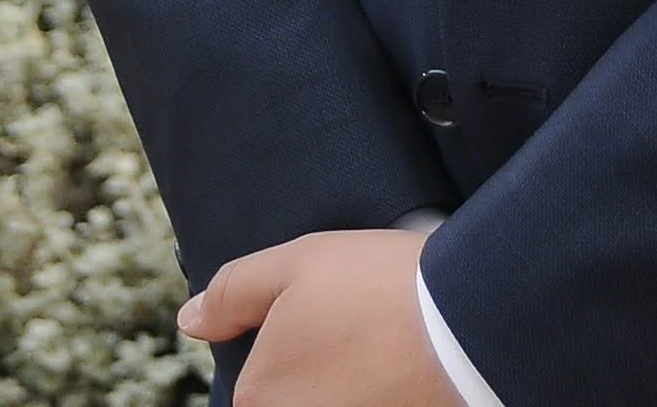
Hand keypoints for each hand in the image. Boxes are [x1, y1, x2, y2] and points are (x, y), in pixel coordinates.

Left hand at [179, 227, 460, 406]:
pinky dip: (374, 394)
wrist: (466, 320)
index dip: (282, 348)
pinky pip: (364, 406)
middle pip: (289, 398)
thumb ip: (232, 293)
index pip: (251, 386)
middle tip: (354, 336)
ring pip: (328, 400)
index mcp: (258, 398)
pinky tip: (397, 371)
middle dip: (314, 373)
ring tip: (380, 350)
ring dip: (346, 384)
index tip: (322, 326)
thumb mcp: (295, 264)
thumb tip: (190, 320)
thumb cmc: (376, 287)